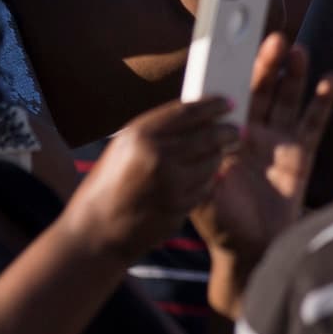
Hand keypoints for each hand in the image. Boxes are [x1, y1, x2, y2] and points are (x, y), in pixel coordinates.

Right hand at [61, 97, 240, 260]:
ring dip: (219, 156)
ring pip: (212, 162)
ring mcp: (172, 185)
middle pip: (208, 136)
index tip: (228, 102)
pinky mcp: (180, 207)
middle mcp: (159, 157)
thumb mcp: (125, 146)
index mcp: (141, 134)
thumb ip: (158, 130)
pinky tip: (205, 175)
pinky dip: (208, 179)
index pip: (188, 112)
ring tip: (220, 151)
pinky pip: (205, 186)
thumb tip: (198, 115)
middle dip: (227, 131)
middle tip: (236, 129)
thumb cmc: (108, 184)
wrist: (96, 231)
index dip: (213, 105)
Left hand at [194, 35, 332, 280]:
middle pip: (259, 90)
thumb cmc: (222, 225)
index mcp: (223, 138)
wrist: (255, 252)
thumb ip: (204, 169)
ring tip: (298, 51)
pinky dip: (322, 100)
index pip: (226, 96)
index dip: (230, 72)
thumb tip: (205, 143)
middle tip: (272, 39)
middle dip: (264, 64)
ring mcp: (277, 141)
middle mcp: (250, 133)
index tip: (233, 47)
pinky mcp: (301, 153)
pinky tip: (329, 79)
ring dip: (292, 75)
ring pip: (286, 99)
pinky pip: (313, 122)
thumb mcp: (203, 197)